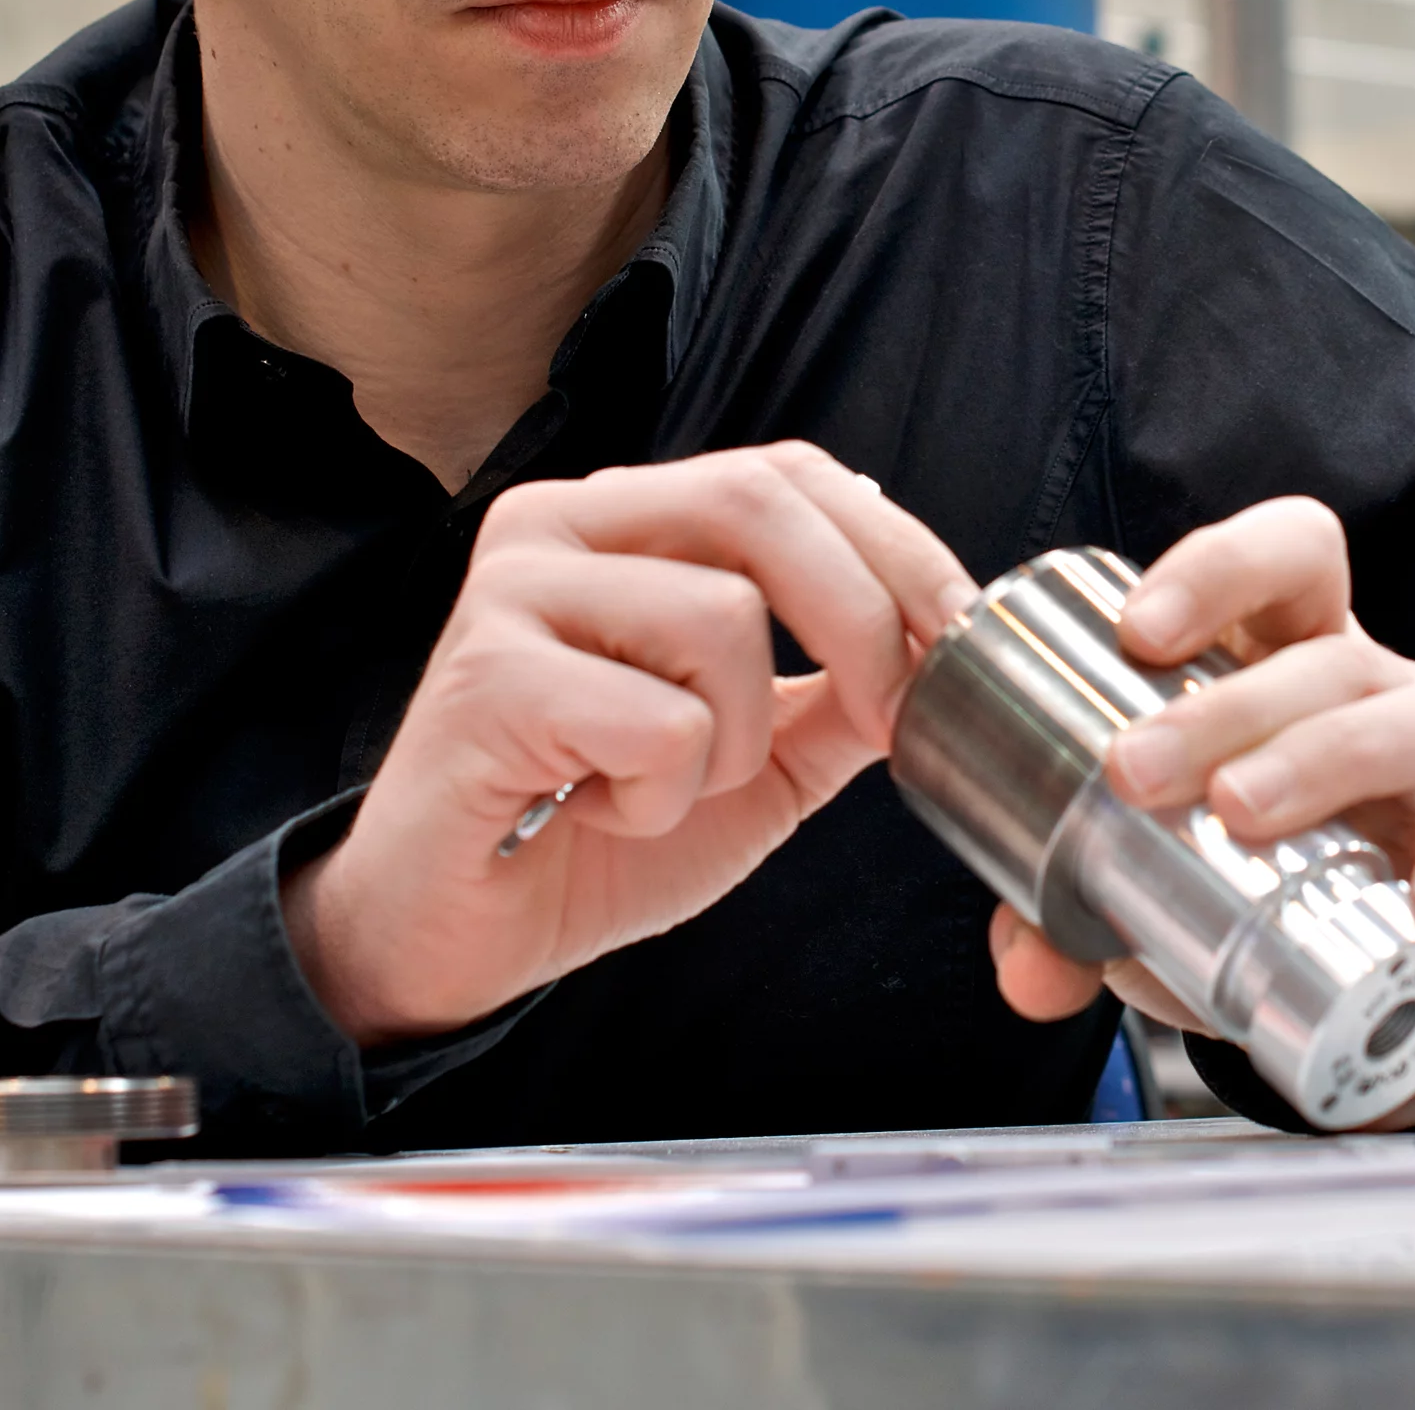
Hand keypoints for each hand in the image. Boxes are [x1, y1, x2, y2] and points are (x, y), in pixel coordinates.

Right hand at [287, 442, 972, 1043]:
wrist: (456, 939)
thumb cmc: (588, 836)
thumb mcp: (754, 759)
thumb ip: (837, 695)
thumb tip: (940, 648)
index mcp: (625, 518)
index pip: (787, 475)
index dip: (893, 544)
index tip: (958, 633)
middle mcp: (561, 522)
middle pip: (761, 505)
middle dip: (862, 618)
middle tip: (887, 719)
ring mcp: (514, 588)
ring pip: (721, 620)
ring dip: (735, 744)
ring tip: (661, 787)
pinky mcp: (486, 675)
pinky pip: (658, 722)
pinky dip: (662, 795)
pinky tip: (598, 807)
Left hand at [987, 497, 1414, 1129]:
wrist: (1340, 980)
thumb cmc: (1234, 869)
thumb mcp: (1140, 870)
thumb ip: (1067, 912)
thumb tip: (1024, 970)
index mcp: (1294, 653)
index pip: (1289, 556)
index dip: (1221, 568)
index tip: (1137, 632)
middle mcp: (1375, 692)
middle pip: (1330, 652)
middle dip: (1228, 701)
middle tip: (1135, 769)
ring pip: (1414, 725)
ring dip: (1320, 758)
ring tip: (1236, 812)